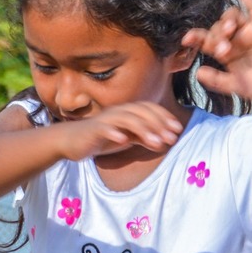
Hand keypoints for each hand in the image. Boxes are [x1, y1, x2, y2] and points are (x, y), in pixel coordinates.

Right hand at [55, 102, 183, 159]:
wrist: (74, 141)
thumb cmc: (103, 138)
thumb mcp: (127, 138)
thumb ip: (143, 137)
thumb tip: (163, 141)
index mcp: (127, 112)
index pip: (149, 109)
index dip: (164, 117)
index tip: (178, 129)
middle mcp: (118, 112)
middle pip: (141, 112)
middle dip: (158, 124)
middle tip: (172, 138)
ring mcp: (105, 119)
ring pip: (127, 119)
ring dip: (143, 129)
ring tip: (156, 143)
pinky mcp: (93, 129)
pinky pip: (104, 128)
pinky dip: (114, 132)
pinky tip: (123, 141)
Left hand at [185, 0, 251, 103]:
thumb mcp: (239, 87)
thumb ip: (219, 81)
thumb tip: (198, 73)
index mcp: (225, 53)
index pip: (206, 41)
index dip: (196, 38)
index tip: (186, 39)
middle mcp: (234, 38)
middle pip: (218, 27)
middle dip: (217, 35)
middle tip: (224, 49)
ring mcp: (249, 29)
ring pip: (232, 15)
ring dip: (227, 19)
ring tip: (230, 28)